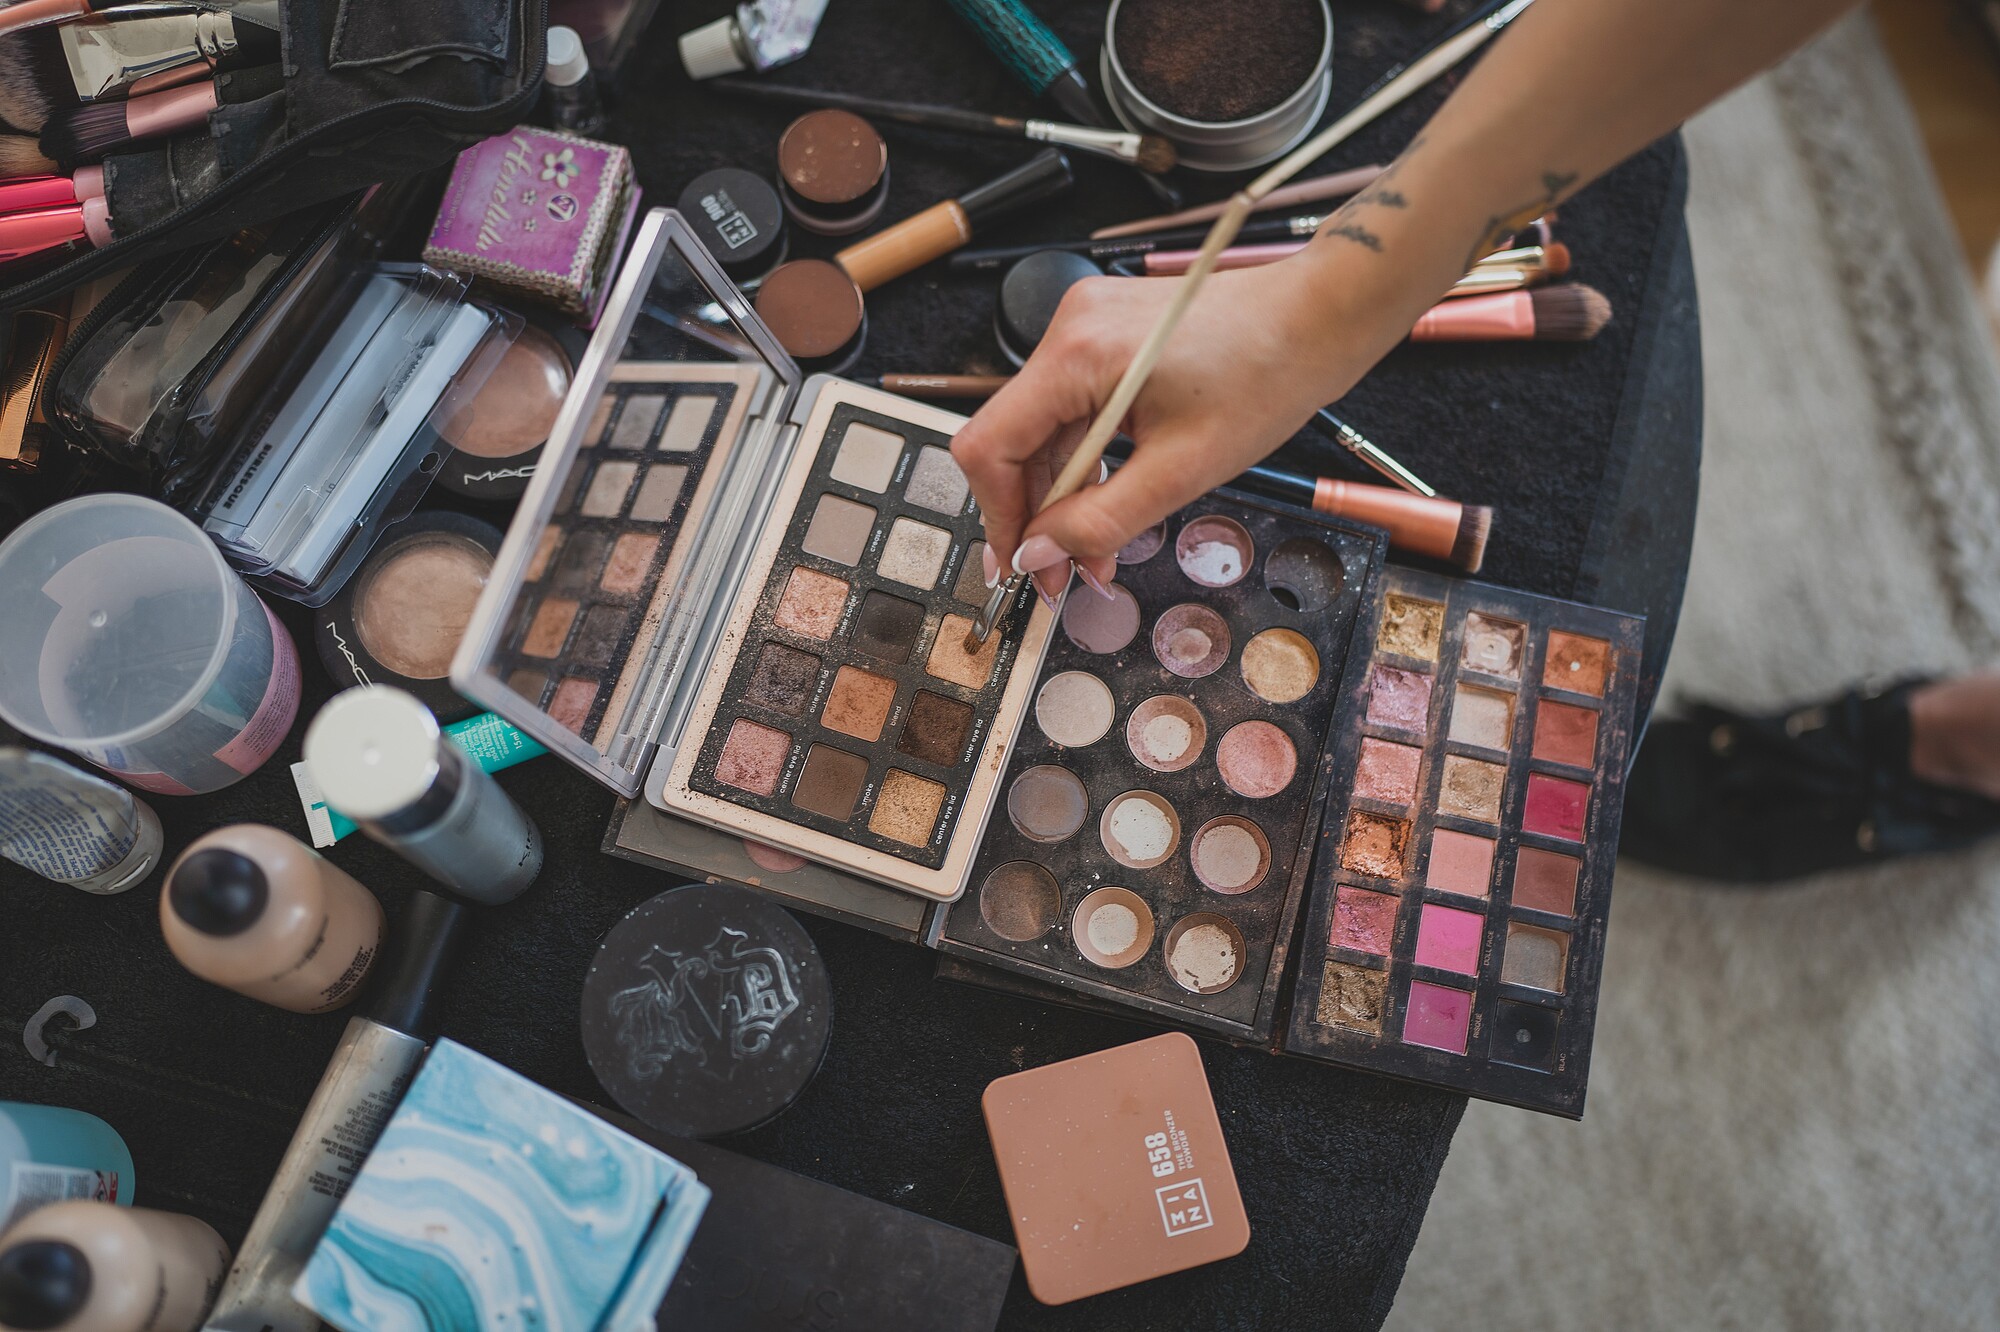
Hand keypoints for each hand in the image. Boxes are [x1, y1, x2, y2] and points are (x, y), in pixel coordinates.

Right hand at [950, 258, 1368, 605]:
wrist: (1318, 317)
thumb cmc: (1266, 377)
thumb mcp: (1183, 471)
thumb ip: (1100, 519)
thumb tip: (1037, 556)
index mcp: (1077, 354)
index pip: (991, 446)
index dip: (999, 516)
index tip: (1020, 568)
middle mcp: (1067, 329)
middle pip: (1013, 440)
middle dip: (1035, 515)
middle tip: (1062, 576)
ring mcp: (1084, 328)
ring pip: (1043, 429)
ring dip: (1063, 494)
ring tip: (1093, 552)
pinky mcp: (1105, 336)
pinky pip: (1072, 408)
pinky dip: (1086, 459)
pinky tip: (1108, 501)